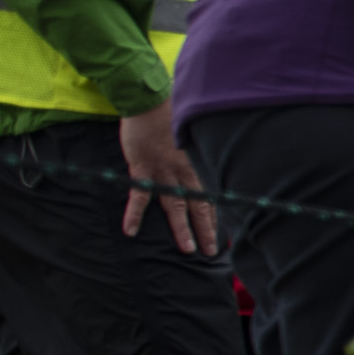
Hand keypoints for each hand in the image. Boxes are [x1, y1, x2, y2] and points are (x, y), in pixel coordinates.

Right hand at [117, 97, 214, 254]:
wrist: (149, 102)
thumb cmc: (170, 116)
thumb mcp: (190, 137)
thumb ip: (195, 155)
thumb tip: (201, 166)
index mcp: (197, 165)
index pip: (210, 196)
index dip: (215, 216)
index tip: (222, 234)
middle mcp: (185, 171)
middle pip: (199, 206)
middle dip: (205, 230)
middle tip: (211, 251)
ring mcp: (164, 172)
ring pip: (176, 206)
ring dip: (182, 229)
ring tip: (188, 249)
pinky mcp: (143, 170)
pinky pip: (139, 197)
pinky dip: (134, 215)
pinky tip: (130, 231)